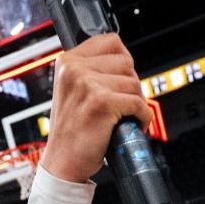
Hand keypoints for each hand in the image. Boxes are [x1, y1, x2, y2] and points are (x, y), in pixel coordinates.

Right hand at [41, 34, 149, 182]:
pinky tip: (130, 124)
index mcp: (67, 62)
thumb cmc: (71, 130)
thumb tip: (125, 61)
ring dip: (136, 102)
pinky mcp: (101, 102)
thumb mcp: (72, 90)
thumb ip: (92, 71)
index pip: (110, 41)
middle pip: (126, 63)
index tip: (121, 78)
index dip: (123, 61)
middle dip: (130, 84)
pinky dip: (142, 117)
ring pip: (134, 83)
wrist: (63, 162)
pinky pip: (138, 103)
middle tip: (120, 104)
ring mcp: (87, 84)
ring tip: (122, 116)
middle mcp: (74, 69)